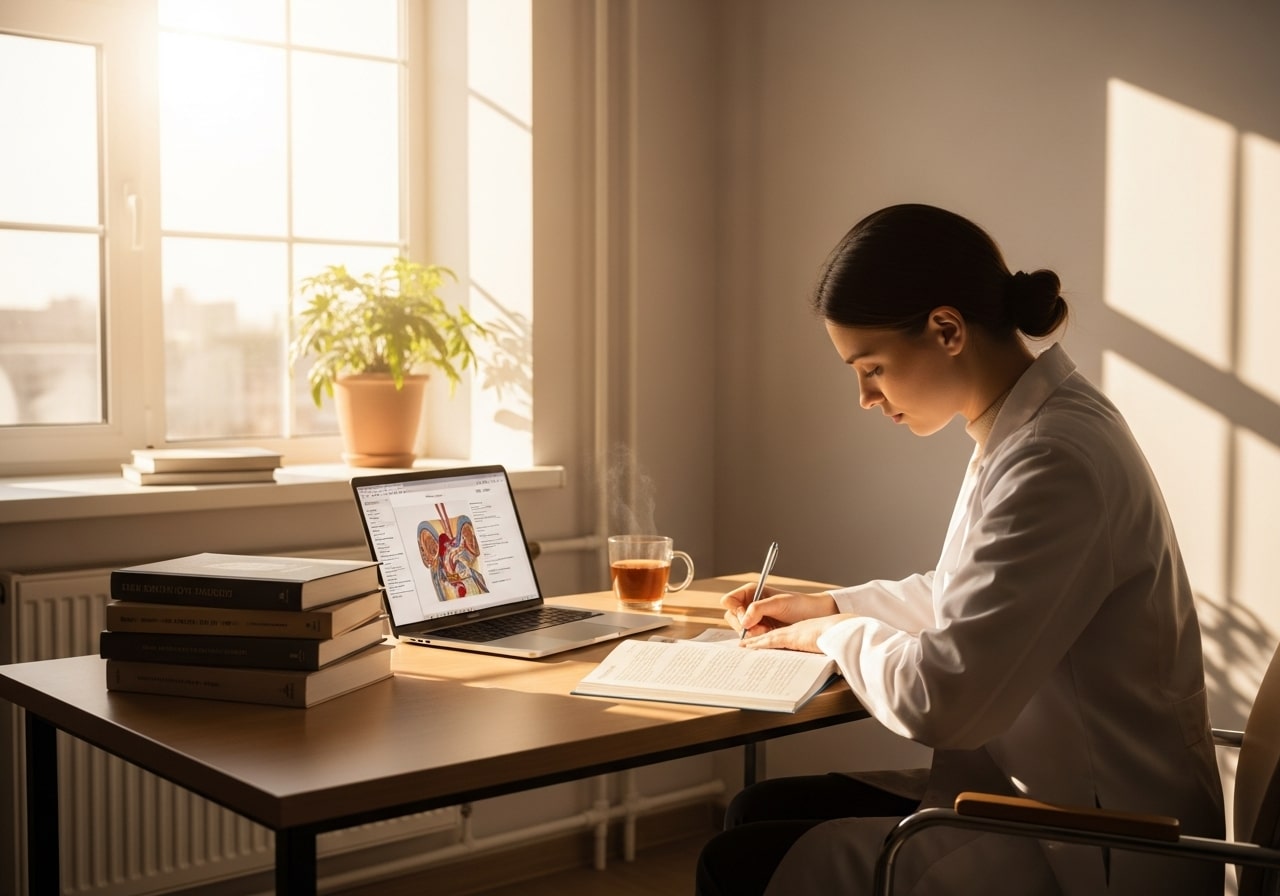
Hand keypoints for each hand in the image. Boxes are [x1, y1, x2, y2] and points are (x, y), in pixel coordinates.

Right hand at [721, 584, 838, 639]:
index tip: (747, 617)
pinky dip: (756, 639)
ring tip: (767, 630)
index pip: (729, 601)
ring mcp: (754, 619)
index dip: (735, 610)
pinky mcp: (760, 630)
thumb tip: (743, 622)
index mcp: (751, 592)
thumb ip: (758, 608)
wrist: (814, 617)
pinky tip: (767, 635)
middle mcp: (749, 605)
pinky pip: (749, 637)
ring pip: (740, 629)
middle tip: (760, 628)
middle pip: (731, 617)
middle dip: (743, 625)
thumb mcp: (778, 603)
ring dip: (751, 633)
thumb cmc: (799, 604)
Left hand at [739, 613, 856, 652]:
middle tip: (744, 646)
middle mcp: (795, 631)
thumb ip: (822, 654)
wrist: (844, 629)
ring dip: (754, 643)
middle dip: (758, 641)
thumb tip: (828, 668)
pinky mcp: (791, 638)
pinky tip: (748, 648)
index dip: (771, 641)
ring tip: (741, 648)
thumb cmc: (840, 638)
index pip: (783, 637)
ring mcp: (792, 633)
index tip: (762, 645)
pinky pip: (770, 641)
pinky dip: (758, 645)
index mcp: (803, 632)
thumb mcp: (828, 645)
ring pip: (767, 638)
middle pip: (772, 636)